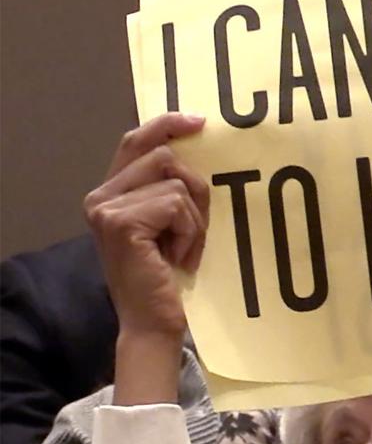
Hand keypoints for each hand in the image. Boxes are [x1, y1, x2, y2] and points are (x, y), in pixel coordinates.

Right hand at [84, 112, 207, 403]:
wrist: (155, 322)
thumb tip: (197, 144)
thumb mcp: (171, 223)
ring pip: (176, 182)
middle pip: (164, 156)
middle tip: (193, 230)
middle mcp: (101, 196)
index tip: (200, 121)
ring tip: (183, 249)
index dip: (167, 124)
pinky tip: (178, 258)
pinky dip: (189, 232)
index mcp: (111, 192)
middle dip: (195, 190)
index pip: (137, 140)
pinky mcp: (121, 222)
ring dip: (194, 219)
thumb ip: (170, 187)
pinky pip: (176, 204)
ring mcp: (106, 208)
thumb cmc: (170, 276)